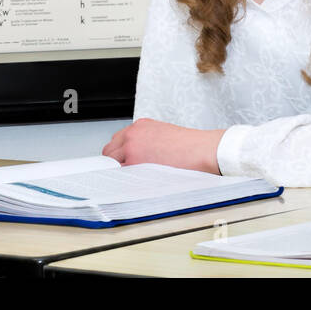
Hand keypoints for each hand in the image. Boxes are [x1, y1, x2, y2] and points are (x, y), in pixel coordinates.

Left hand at [102, 118, 224, 174]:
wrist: (201, 150)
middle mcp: (132, 135)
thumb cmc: (189, 146)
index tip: (122, 161)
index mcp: (140, 126)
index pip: (117, 140)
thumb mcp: (163, 134)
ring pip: (112, 164)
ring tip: (133, 179)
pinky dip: (125, 181)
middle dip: (116, 162)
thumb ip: (145, 141)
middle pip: (109, 151)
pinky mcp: (134, 164)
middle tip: (127, 172)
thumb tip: (135, 157)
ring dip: (120, 171)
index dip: (119, 153)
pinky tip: (135, 184)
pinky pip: (121, 175)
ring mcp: (131, 149)